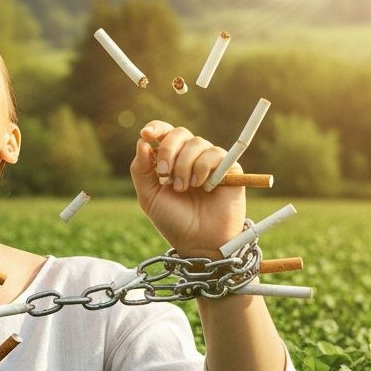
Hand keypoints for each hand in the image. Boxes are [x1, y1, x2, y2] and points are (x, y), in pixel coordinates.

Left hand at [130, 120, 245, 255]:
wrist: (198, 242)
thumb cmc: (174, 221)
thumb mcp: (149, 197)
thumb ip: (141, 170)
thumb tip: (142, 142)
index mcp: (171, 161)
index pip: (165, 133)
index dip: (156, 128)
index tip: (146, 135)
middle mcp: (191, 158)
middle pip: (180, 133)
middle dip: (169, 150)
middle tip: (164, 174)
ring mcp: (210, 162)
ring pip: (197, 143)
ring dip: (185, 165)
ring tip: (184, 187)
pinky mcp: (230, 169)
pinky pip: (215, 154)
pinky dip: (203, 168)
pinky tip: (203, 186)